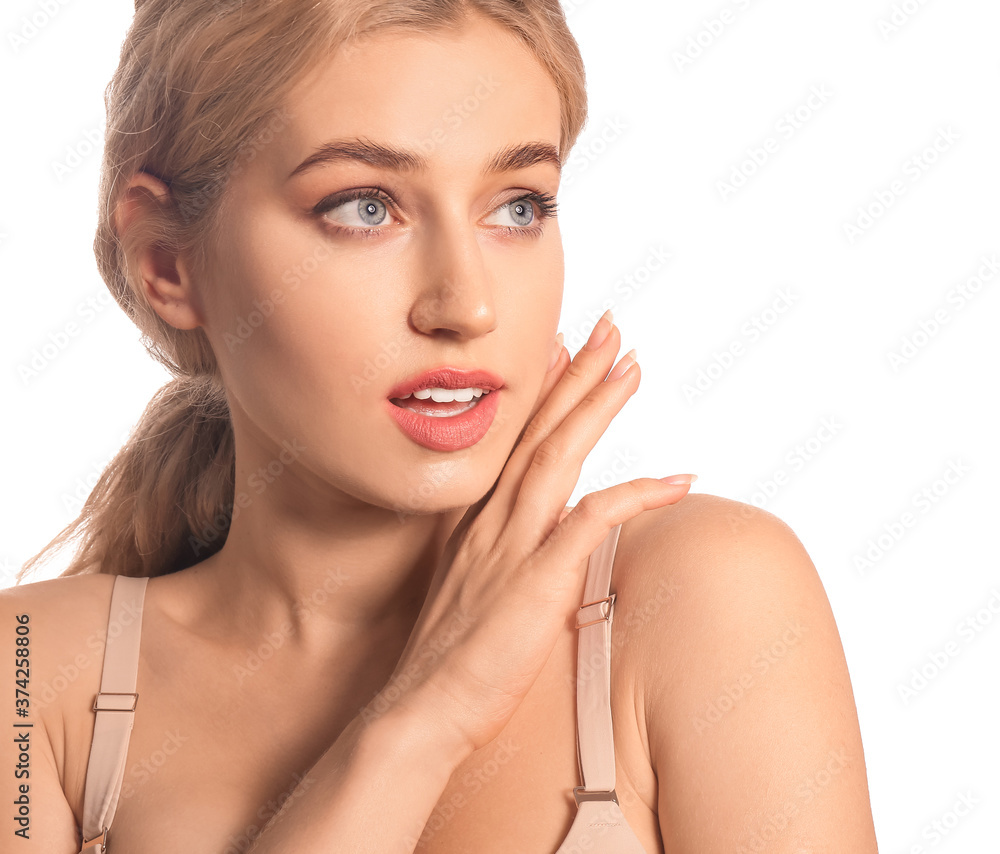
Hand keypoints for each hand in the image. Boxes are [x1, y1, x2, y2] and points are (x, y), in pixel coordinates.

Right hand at [366, 313, 693, 753]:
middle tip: (604, 326)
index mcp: (472, 522)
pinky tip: (677, 476)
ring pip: (559, 455)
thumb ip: (491, 562)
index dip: (537, 389)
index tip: (557, 346)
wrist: (417, 714)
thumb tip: (516, 550)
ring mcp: (511, 546)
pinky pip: (593, 522)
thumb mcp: (464, 596)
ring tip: (628, 362)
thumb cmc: (443, 665)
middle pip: (536, 430)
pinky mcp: (535, 581)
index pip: (509, 439)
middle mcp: (489, 521)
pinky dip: (637, 493)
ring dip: (596, 405)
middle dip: (573, 373)